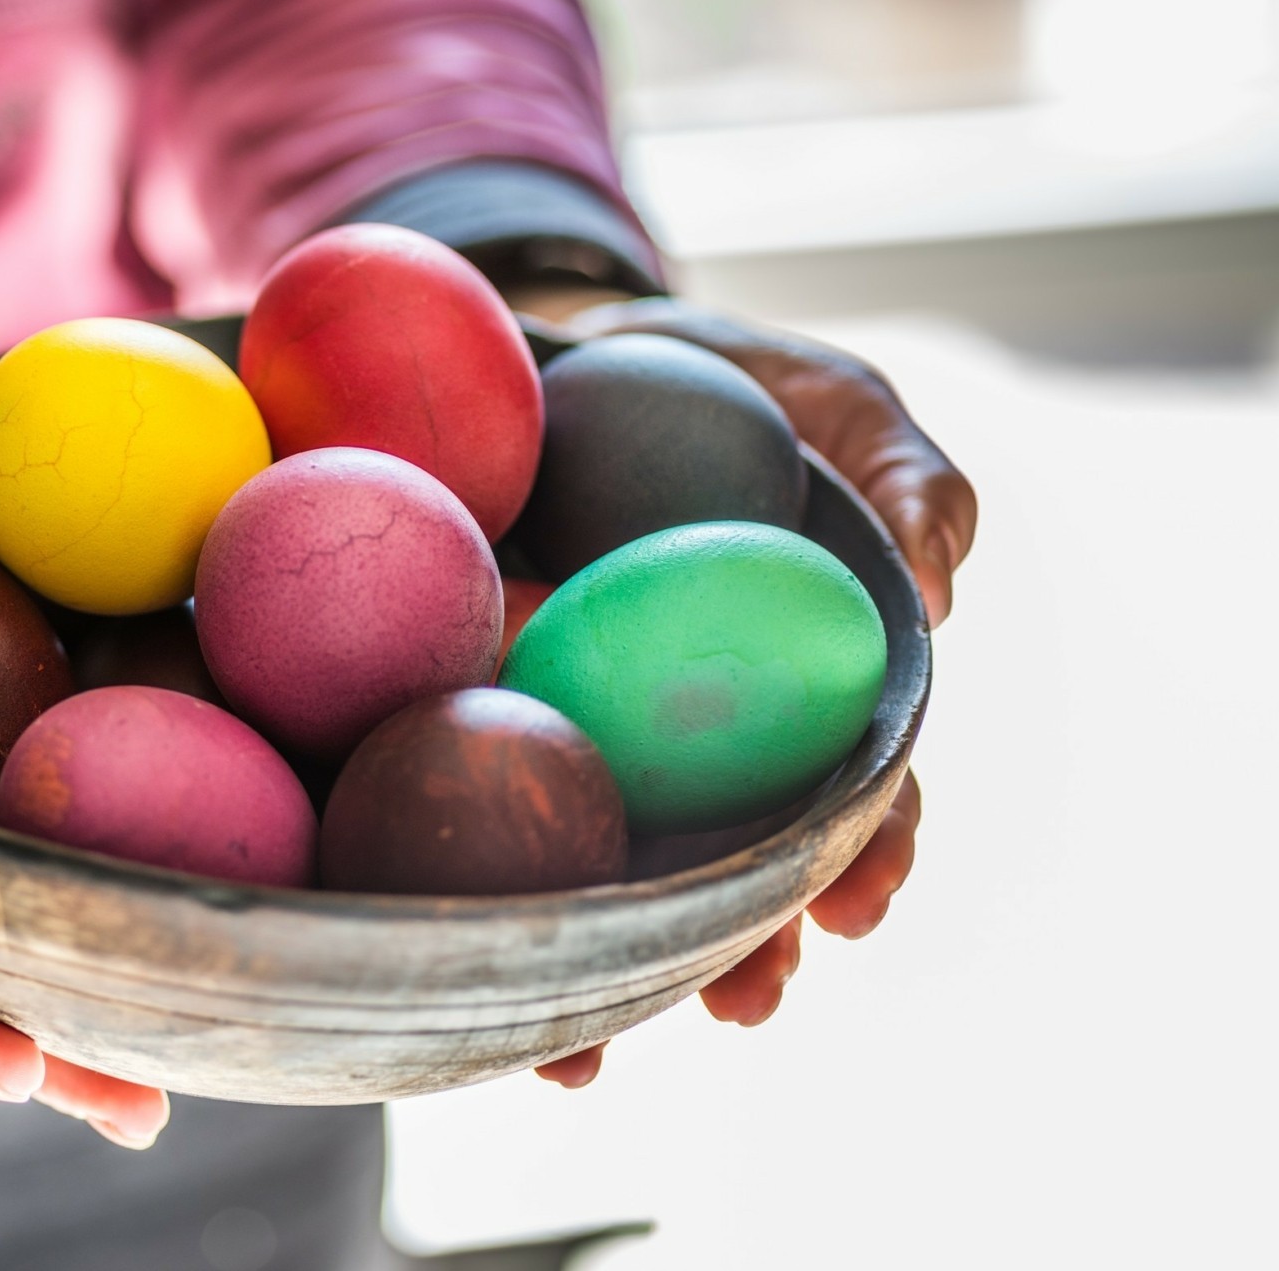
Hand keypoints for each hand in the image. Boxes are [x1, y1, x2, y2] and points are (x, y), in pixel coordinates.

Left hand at [503, 292, 975, 1082]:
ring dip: (607, 968)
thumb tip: (937, 588)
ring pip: (603, 872)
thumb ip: (905, 476)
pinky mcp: (470, 721)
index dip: (865, 853)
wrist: (546, 344)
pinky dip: (472, 889)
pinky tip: (456, 969)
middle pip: (728, 862)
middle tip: (738, 1001)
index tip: (859, 905)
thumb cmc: (710, 377)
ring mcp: (582, 735)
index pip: (848, 787)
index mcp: (790, 683)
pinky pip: (469, 809)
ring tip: (586, 1050)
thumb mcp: (827, 401)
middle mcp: (694, 736)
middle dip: (740, 947)